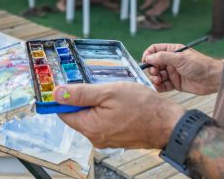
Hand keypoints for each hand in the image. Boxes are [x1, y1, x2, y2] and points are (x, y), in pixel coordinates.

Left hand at [54, 83, 183, 148]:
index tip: (68, 84)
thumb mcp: (108, 92)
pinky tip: (119, 103)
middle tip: (99, 86)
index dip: (64, 97)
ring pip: (92, 116)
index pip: (63, 112)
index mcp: (90, 127)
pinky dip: (107, 110)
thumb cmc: (142, 107)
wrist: (167, 123)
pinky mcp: (115, 137)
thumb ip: (80, 94)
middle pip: (77, 114)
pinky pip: (103, 121)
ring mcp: (106, 138)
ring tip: (113, 94)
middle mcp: (95, 137)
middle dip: (84, 98)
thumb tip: (56, 94)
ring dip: (97, 103)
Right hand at [143, 44, 222, 94]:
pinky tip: (157, 87)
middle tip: (154, 73)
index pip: (155, 50)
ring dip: (155, 78)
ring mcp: (173, 73)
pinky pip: (163, 85)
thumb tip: (148, 57)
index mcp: (173, 51)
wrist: (213, 79)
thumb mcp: (180, 59)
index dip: (149, 55)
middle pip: (155, 64)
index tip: (145, 61)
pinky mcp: (176, 83)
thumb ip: (163, 57)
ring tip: (157, 81)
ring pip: (158, 75)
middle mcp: (172, 61)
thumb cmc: (200, 65)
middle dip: (152, 69)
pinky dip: (159, 86)